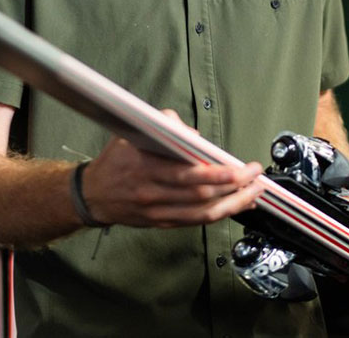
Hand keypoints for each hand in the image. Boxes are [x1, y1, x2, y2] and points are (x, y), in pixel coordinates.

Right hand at [81, 110, 264, 227]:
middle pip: (201, 196)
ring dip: (233, 205)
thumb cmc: (116, 160)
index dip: (219, 174)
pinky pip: (194, 222)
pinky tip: (236, 206)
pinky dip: (218, 215)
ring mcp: (157, 212)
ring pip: (202, 214)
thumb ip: (164, 126)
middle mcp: (153, 193)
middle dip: (235, 188)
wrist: (92, 195)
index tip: (241, 167)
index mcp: (147, 168)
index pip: (190, 175)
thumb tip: (193, 135)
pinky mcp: (161, 223)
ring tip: (254, 194)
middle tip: (256, 177)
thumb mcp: (133, 133)